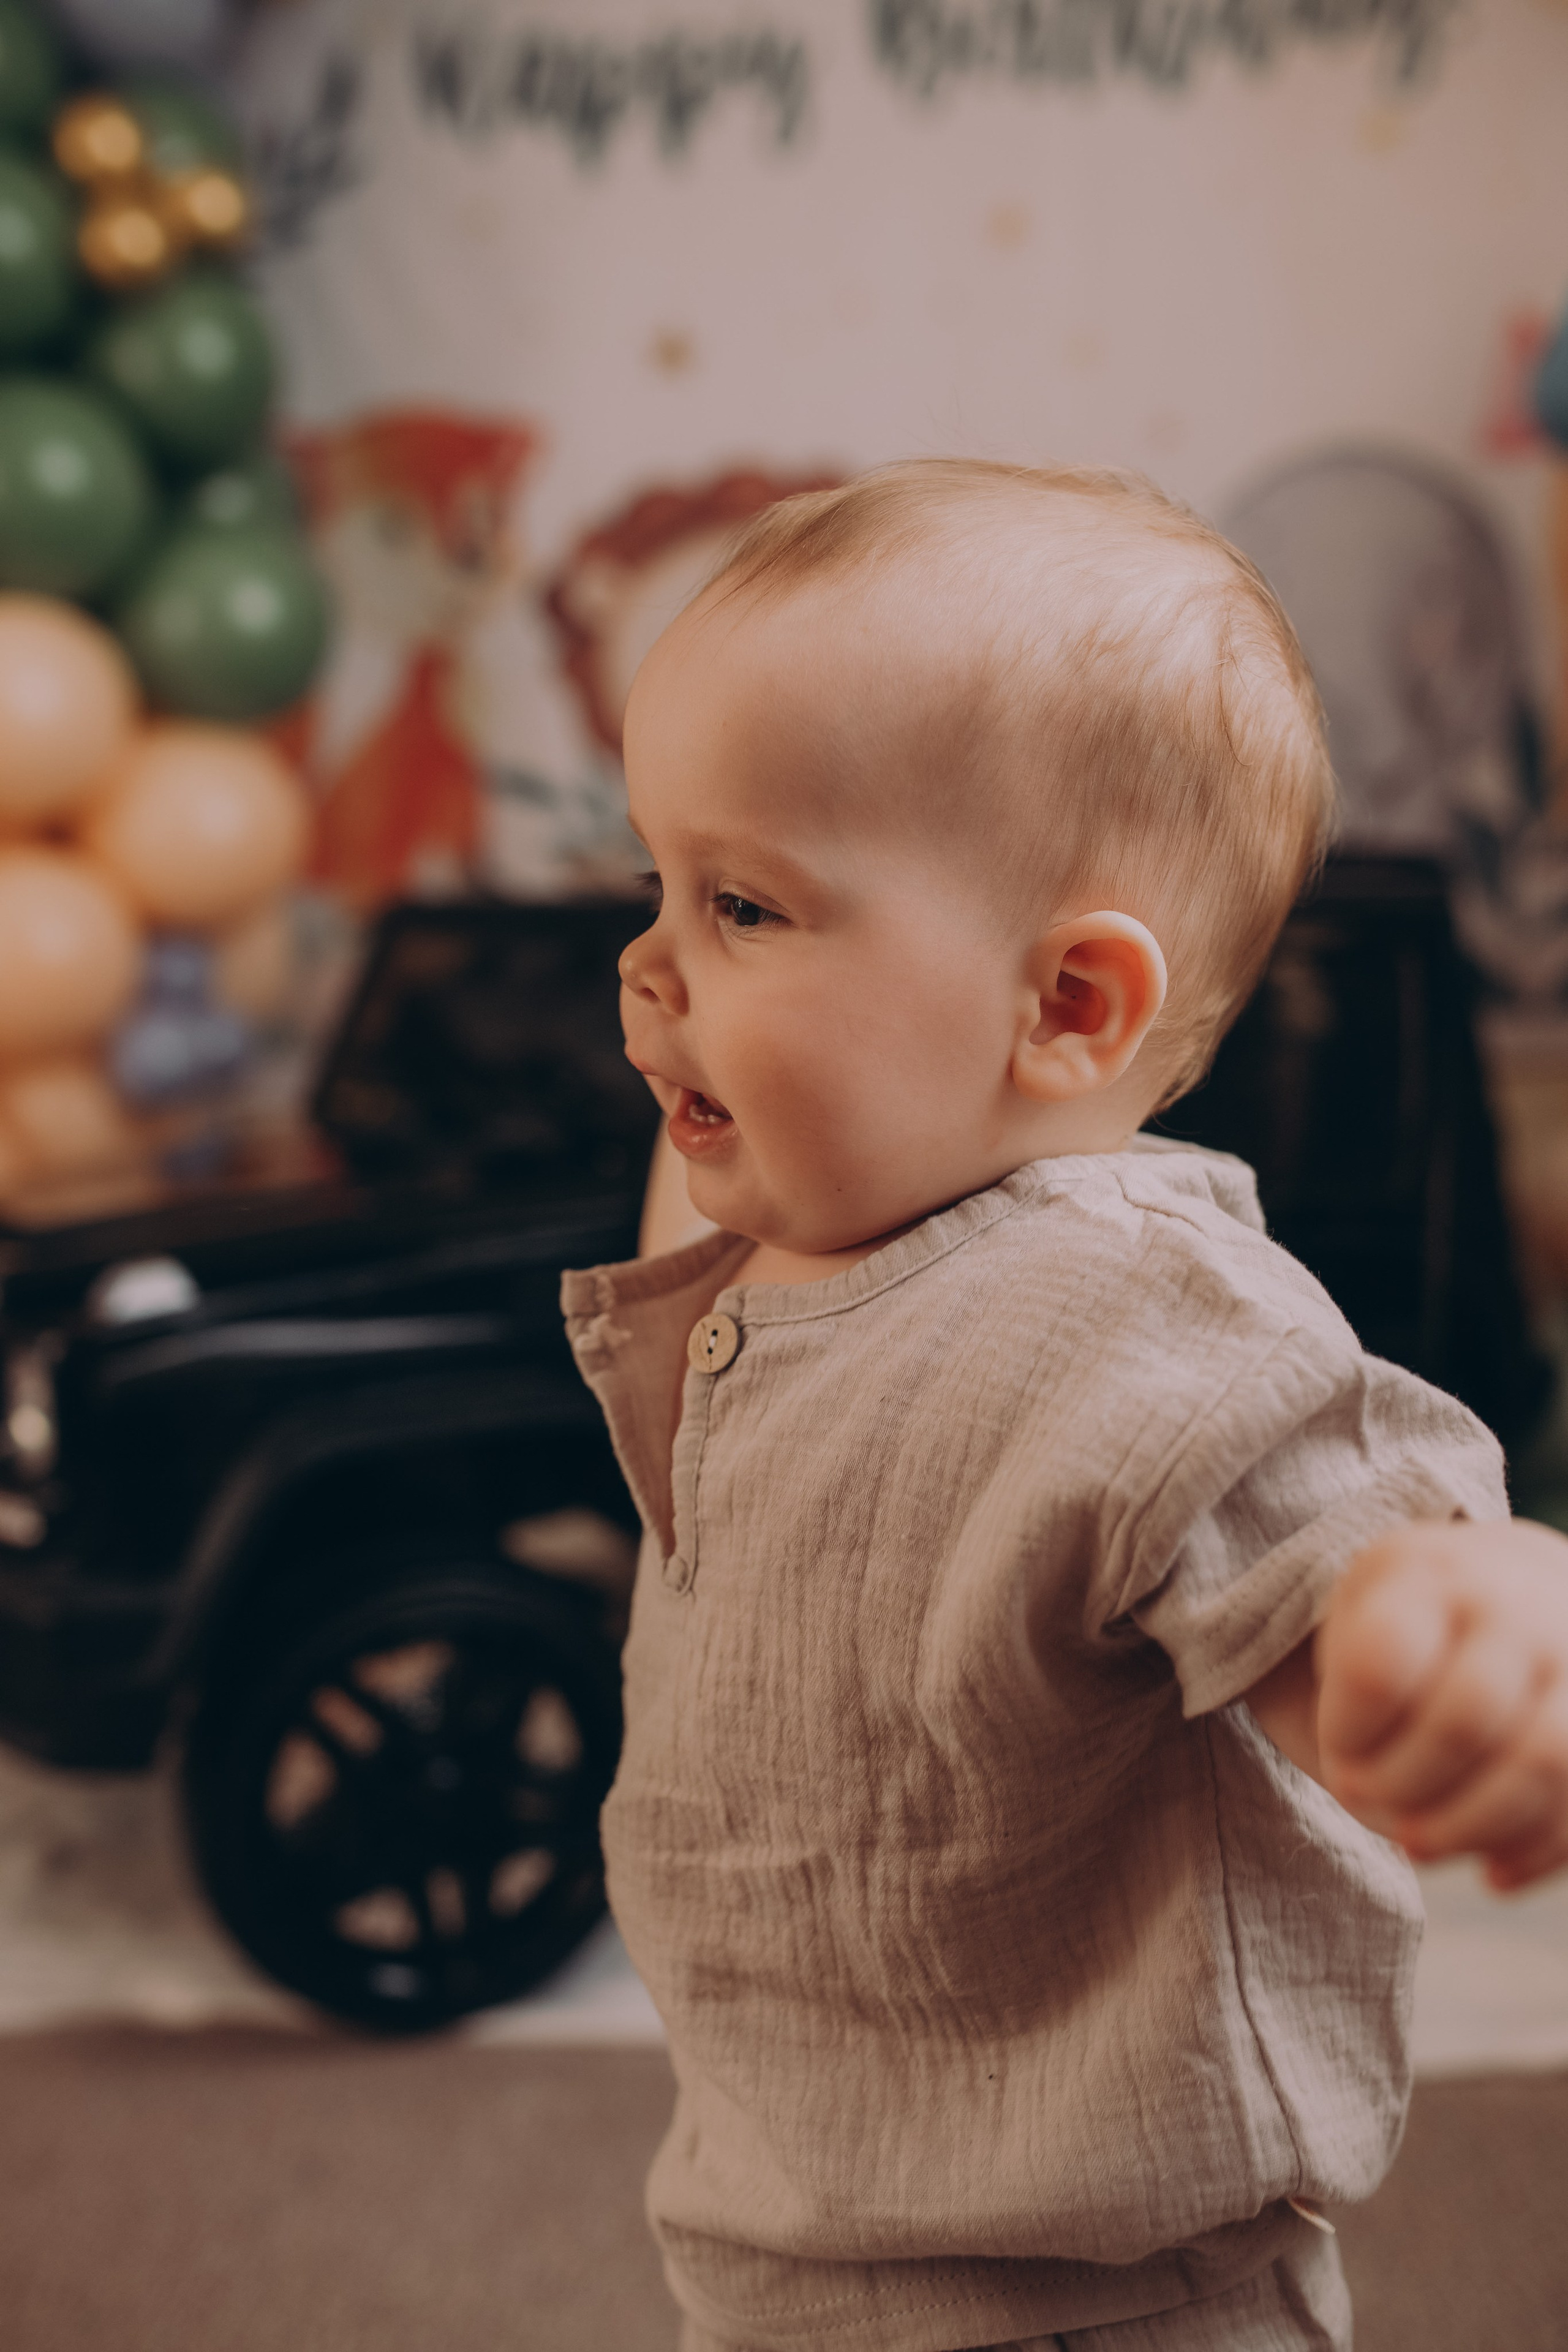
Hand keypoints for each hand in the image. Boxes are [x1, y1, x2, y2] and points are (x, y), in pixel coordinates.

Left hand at [1316, 1519, 1567, 1889]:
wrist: (1517, 1579)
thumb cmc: (1416, 1611)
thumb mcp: (1363, 1610)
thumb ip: (1354, 1690)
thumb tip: (1369, 1797)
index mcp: (1432, 1578)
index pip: (1382, 1669)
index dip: (1346, 1732)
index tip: (1337, 1746)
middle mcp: (1516, 1608)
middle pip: (1464, 1723)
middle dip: (1402, 1787)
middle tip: (1364, 1801)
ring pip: (1540, 1764)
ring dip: (1470, 1828)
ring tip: (1417, 1847)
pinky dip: (1537, 1852)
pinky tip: (1493, 1873)